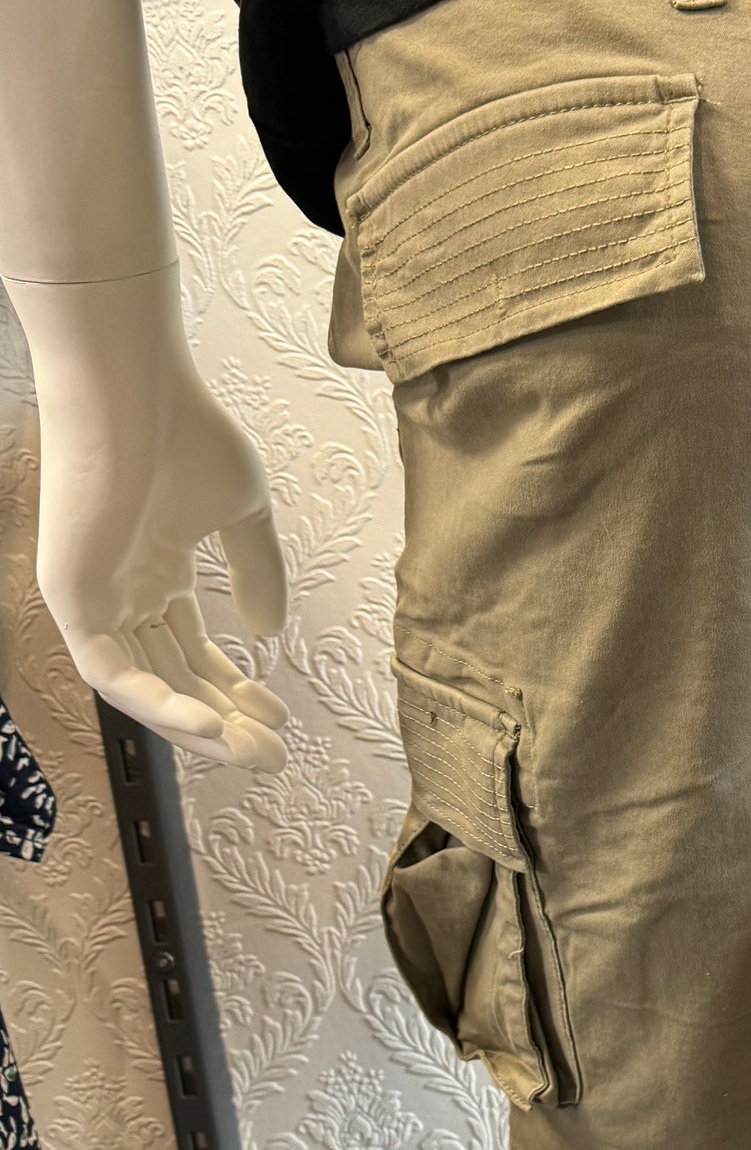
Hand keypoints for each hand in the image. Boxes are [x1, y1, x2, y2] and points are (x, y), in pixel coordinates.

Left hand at [10, 267, 290, 767]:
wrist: (135, 391)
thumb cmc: (187, 435)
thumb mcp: (243, 513)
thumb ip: (258, 573)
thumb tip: (267, 636)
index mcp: (157, 570)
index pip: (191, 650)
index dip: (234, 689)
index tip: (281, 718)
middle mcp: (122, 590)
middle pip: (172, 678)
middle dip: (223, 722)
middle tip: (271, 758)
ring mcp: (94, 597)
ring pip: (143, 687)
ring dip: (195, 727)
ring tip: (247, 753)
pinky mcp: (70, 598)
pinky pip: (110, 672)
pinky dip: (156, 704)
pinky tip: (204, 725)